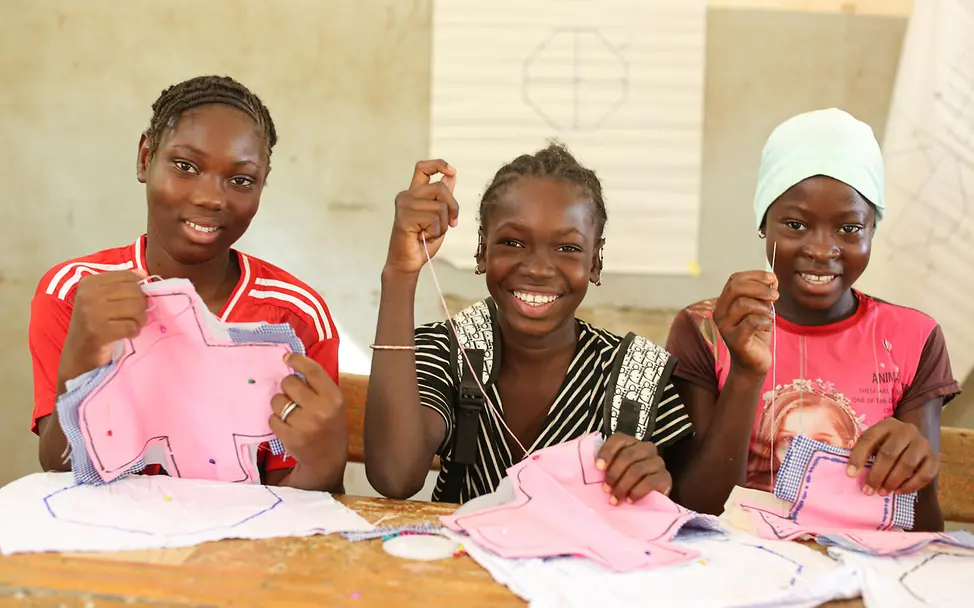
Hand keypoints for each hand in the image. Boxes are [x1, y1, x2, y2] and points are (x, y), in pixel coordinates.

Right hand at [59, 269, 149, 384]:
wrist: (78, 353)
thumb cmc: (95, 324)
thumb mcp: (104, 299)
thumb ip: (122, 284)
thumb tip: (142, 272)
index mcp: (89, 283)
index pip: (128, 276)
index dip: (138, 289)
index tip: (131, 301)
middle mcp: (88, 295)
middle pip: (134, 292)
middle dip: (141, 306)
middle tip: (134, 317)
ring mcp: (91, 313)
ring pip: (136, 308)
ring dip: (139, 320)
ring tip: (131, 325)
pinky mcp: (98, 331)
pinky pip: (131, 326)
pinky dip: (134, 332)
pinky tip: (126, 334)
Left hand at [269, 354, 347, 488]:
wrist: (327, 458)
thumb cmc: (329, 425)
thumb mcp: (333, 402)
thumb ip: (317, 385)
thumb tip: (291, 362)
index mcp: (334, 398)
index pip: (313, 371)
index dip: (297, 360)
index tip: (287, 357)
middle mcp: (321, 410)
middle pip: (289, 383)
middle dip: (287, 387)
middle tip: (293, 396)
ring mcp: (305, 425)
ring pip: (277, 401)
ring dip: (279, 405)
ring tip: (290, 413)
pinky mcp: (290, 438)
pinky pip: (272, 419)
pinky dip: (276, 421)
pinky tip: (287, 426)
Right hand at [385, 159, 458, 274]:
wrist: (408, 262)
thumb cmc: (422, 241)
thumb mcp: (439, 216)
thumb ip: (443, 197)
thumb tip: (451, 174)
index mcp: (413, 193)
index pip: (423, 168)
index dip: (439, 164)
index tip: (452, 171)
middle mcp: (406, 196)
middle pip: (441, 187)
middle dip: (453, 207)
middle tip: (450, 224)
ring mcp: (404, 206)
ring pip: (440, 206)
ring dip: (443, 225)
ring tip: (431, 233)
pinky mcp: (405, 218)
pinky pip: (434, 219)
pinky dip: (436, 232)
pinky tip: (424, 237)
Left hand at [595, 433, 671, 504]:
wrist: (648, 500)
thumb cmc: (625, 483)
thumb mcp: (613, 472)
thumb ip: (605, 465)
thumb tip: (592, 468)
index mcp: (631, 442)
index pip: (618, 439)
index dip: (607, 452)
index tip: (597, 468)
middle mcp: (646, 448)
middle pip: (627, 455)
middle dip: (614, 473)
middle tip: (605, 489)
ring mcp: (658, 462)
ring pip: (637, 469)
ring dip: (623, 485)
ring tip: (615, 499)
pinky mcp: (666, 478)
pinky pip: (650, 482)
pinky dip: (636, 492)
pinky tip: (630, 500)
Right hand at [713, 270, 778, 374]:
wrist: (753, 363)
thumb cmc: (756, 334)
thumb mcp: (760, 309)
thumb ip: (762, 294)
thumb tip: (772, 279)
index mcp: (724, 303)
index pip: (734, 280)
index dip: (755, 276)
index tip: (772, 278)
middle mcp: (719, 313)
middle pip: (735, 288)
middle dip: (759, 288)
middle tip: (775, 295)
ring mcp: (725, 327)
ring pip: (743, 304)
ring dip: (763, 306)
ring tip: (769, 315)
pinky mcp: (735, 340)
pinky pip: (752, 322)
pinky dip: (765, 321)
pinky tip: (767, 325)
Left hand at [847, 418, 937, 496]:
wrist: (913, 440)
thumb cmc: (887, 443)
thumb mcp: (874, 442)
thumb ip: (864, 453)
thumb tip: (851, 473)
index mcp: (886, 424)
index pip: (869, 439)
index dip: (858, 457)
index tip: (850, 474)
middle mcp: (906, 430)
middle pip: (889, 453)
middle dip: (877, 474)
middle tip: (869, 490)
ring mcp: (922, 443)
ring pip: (907, 464)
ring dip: (893, 481)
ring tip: (883, 492)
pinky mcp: (934, 457)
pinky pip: (925, 474)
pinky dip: (911, 485)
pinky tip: (899, 491)